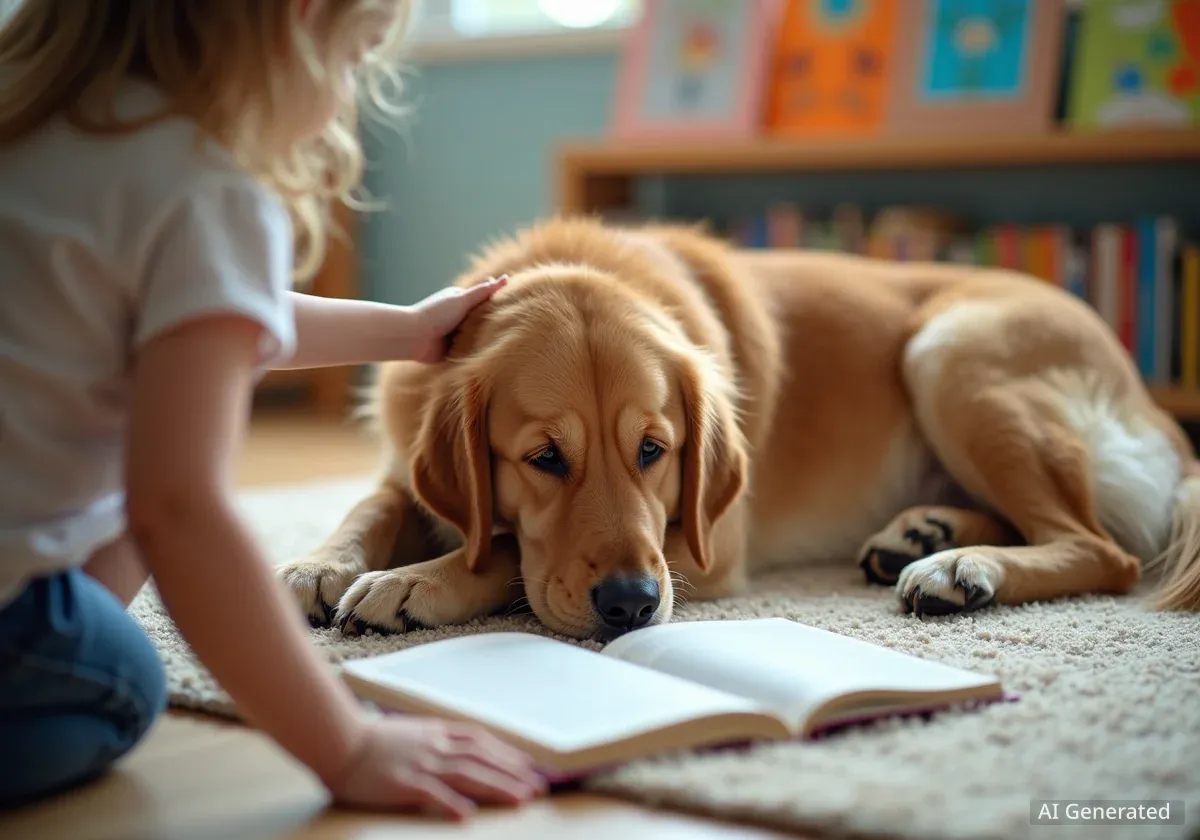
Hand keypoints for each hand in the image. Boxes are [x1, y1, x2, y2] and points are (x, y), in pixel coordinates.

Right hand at [327, 714, 546, 819]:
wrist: (339, 741)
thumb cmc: (371, 741)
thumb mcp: (411, 732)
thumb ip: (435, 739)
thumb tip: (458, 750)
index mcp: (436, 732)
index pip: (481, 741)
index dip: (507, 753)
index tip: (529, 766)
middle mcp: (434, 746)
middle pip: (482, 758)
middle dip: (514, 773)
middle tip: (539, 787)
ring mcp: (420, 763)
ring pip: (467, 774)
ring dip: (497, 786)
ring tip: (521, 800)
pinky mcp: (402, 783)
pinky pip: (430, 793)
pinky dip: (450, 804)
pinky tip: (467, 816)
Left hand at [407, 275, 507, 362]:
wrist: (414, 337)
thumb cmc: (436, 314)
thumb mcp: (463, 299)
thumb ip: (484, 292)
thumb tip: (506, 278)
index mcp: (458, 300)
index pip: (483, 299)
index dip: (496, 302)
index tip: (514, 304)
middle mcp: (457, 315)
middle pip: (480, 318)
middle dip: (492, 321)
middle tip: (513, 324)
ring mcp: (455, 332)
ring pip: (476, 334)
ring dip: (484, 338)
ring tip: (505, 340)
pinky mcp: (452, 348)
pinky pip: (468, 349)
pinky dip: (475, 350)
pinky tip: (489, 353)